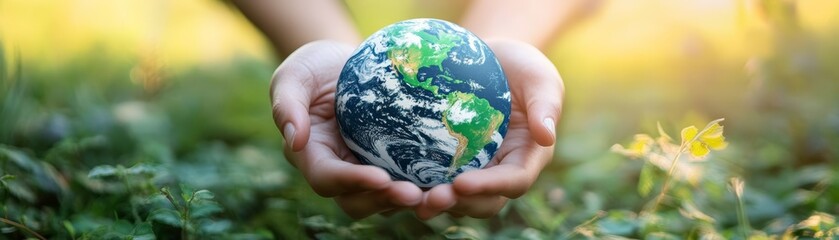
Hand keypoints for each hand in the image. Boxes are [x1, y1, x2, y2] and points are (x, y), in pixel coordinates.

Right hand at [270, 40, 422, 218]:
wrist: (346, 63)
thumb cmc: (315, 66)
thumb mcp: (295, 74)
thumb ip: (286, 103)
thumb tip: (293, 138)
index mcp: (311, 155)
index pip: (327, 178)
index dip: (353, 182)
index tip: (381, 178)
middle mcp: (339, 171)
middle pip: (358, 201)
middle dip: (385, 201)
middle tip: (415, 194)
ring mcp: (366, 170)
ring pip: (385, 200)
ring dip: (411, 201)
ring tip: (439, 195)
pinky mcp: (392, 165)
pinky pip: (409, 182)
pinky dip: (427, 186)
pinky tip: (453, 181)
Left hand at [413, 39, 563, 218]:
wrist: (489, 60)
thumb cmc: (520, 66)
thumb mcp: (539, 76)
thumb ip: (546, 104)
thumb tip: (547, 137)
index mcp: (528, 157)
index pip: (513, 181)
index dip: (489, 187)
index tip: (461, 184)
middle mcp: (502, 171)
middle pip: (484, 202)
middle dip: (459, 205)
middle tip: (430, 199)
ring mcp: (476, 170)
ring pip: (458, 200)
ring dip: (435, 204)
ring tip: (408, 198)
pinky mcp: (450, 164)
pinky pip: (435, 181)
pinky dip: (418, 186)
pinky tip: (392, 183)